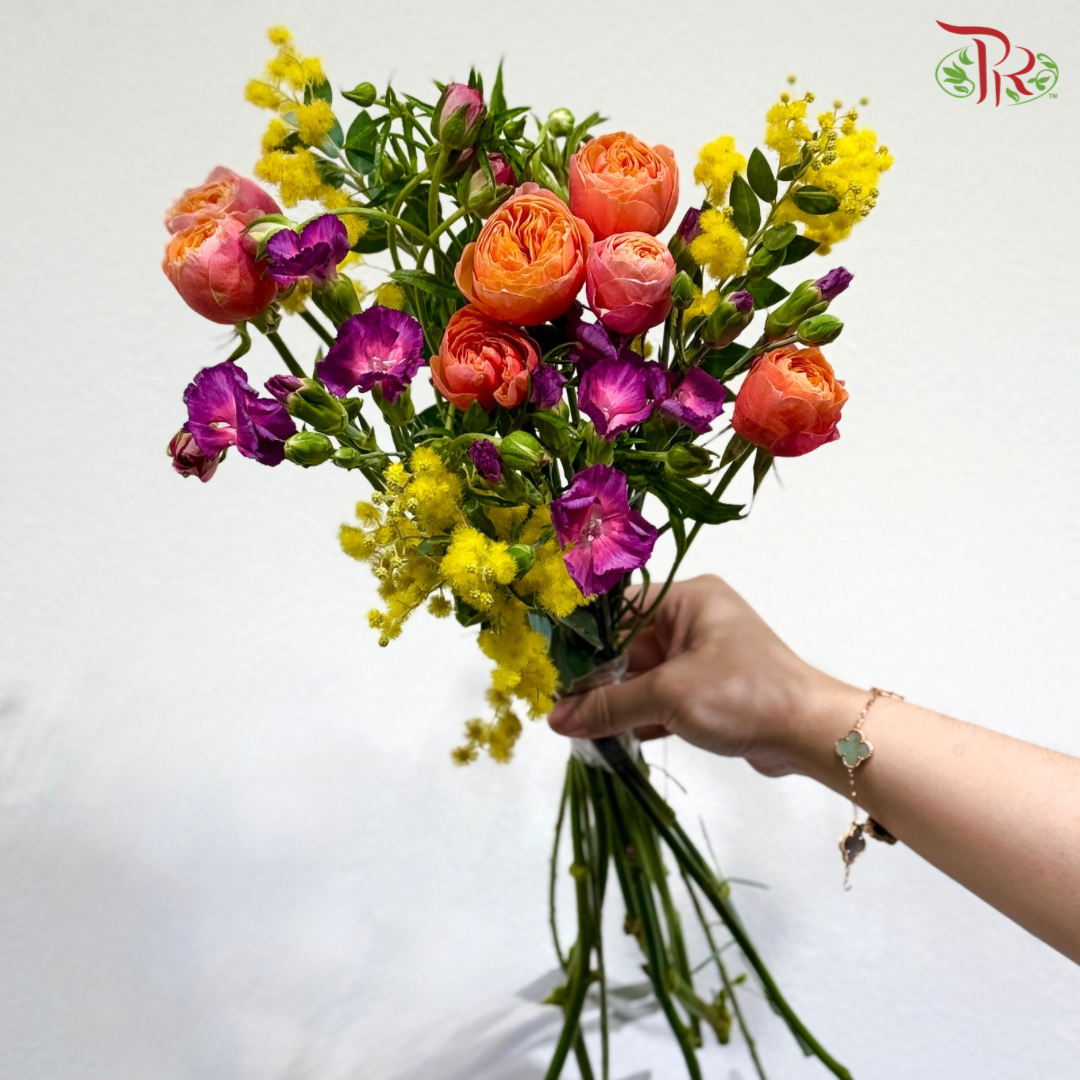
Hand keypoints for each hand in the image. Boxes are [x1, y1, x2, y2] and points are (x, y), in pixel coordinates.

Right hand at [547, 574, 860, 777]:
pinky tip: (612, 737)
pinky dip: (640, 714)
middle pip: (626, 644)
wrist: (810, 734)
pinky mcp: (709, 689)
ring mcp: (703, 655)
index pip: (617, 609)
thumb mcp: (669, 696)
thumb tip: (556, 720)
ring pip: (642, 674)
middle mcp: (694, 619)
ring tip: (577, 726)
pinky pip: (661, 696)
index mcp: (687, 598)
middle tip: (559, 705)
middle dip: (597, 678)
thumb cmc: (745, 694)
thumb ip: (609, 706)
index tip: (549, 667)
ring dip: (616, 701)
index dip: (582, 639)